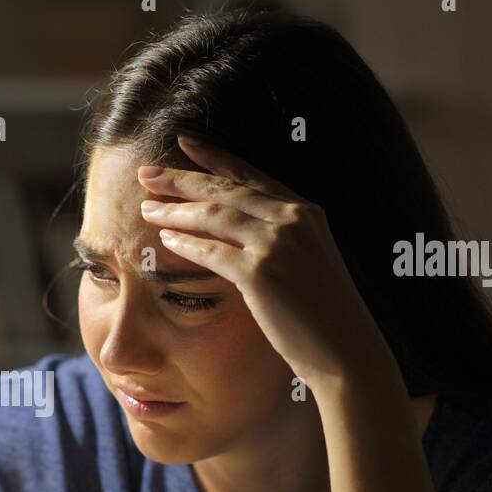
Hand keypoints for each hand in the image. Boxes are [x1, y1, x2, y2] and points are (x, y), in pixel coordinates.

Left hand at [138, 135, 396, 393]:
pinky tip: (164, 239)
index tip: (184, 143)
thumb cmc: (324, 314)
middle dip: (181, 178)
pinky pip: (211, 251)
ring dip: (175, 209)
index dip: (214, 157)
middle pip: (225, 189)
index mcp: (305, 212)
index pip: (250, 175)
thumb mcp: (307, 261)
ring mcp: (277, 244)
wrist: (345, 349)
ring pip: (213, 215)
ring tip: (146, 206)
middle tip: (147, 172)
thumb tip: (238, 230)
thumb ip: (279, 238)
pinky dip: (185, 243)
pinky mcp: (260, 272)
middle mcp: (293, 219)